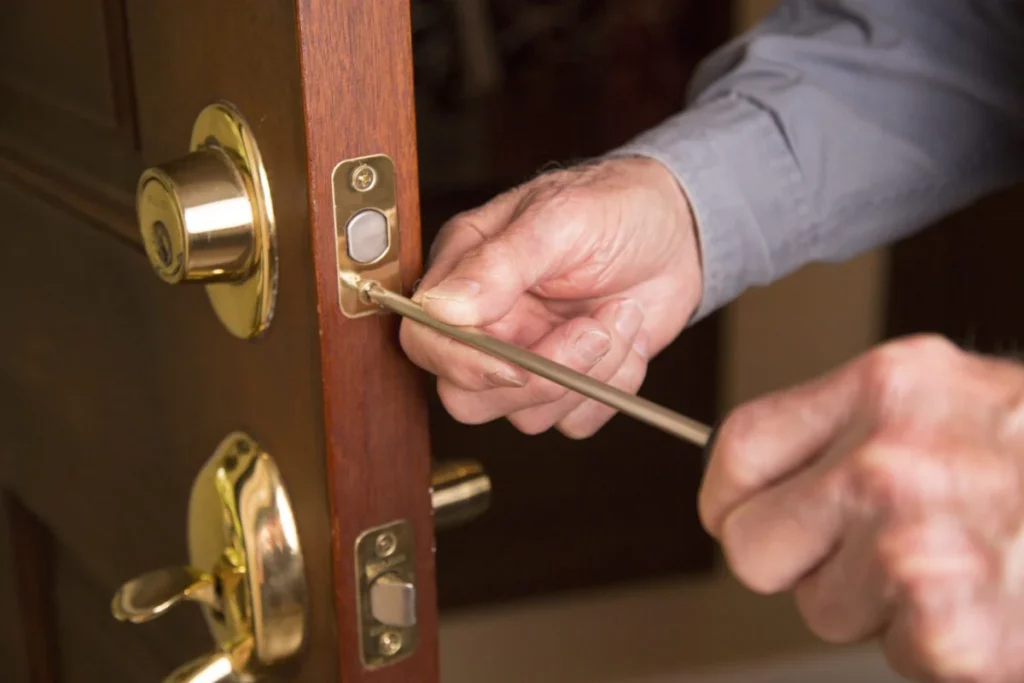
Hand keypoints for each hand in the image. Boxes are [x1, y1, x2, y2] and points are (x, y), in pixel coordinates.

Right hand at [401, 157, 700, 437]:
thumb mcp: (560, 219)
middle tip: (593, 332)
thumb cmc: (616, 206)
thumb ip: (500, 263)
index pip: (425, 341)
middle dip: (540, 378)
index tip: (515, 364)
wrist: (680, 231)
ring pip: (530, 417)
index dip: (463, 364)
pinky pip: (575, 422)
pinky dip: (613, 388)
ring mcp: (528, 357)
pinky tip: (628, 337)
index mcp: (467, 274)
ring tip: (621, 314)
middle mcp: (489, 323)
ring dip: (590, 373)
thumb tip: (442, 306)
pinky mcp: (570, 384)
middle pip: (469, 398)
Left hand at [700, 334, 1023, 682]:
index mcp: (888, 386)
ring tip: (955, 568)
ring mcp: (919, 545)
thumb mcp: (951, 399)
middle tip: (870, 553)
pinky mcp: (952, 629)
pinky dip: (934, 649)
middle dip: (800, 563)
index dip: (733, 498)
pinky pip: (892, 653)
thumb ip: (851, 428)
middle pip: (753, 545)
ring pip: (820, 609)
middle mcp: (892, 458)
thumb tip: (750, 481)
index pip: (736, 449)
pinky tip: (987, 608)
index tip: (742, 515)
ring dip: (876, 606)